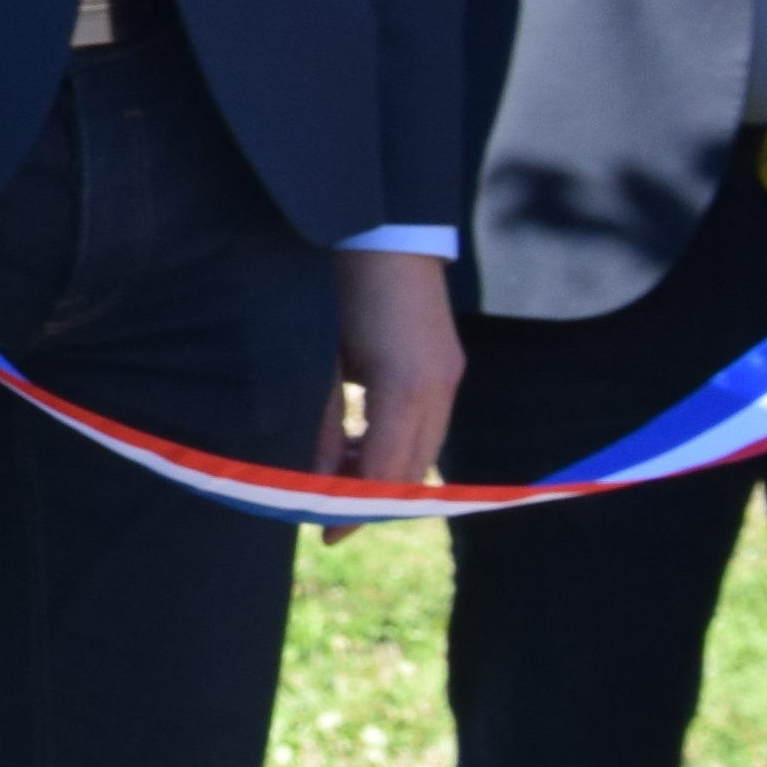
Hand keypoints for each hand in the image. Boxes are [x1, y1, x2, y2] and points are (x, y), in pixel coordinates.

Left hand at [314, 249, 463, 538]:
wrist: (382, 233)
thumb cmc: (338, 287)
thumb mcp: (321, 358)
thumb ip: (325, 420)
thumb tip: (317, 477)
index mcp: (404, 386)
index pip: (387, 471)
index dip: (357, 508)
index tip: (327, 534)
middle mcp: (437, 387)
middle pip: (412, 468)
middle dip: (374, 501)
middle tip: (330, 520)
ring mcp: (449, 376)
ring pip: (424, 450)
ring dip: (387, 473)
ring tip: (340, 485)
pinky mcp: (448, 367)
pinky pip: (429, 425)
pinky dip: (398, 446)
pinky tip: (363, 449)